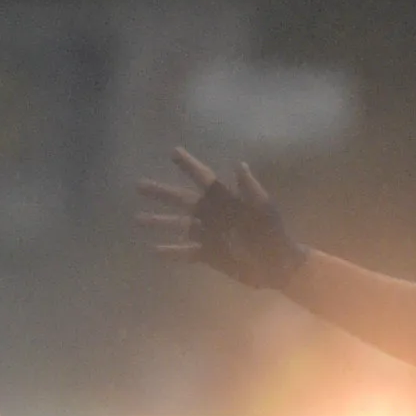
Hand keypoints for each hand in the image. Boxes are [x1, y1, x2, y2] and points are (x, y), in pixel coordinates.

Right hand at [135, 149, 304, 290]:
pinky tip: (154, 251)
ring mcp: (208, 234)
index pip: (204, 179)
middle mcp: (212, 215)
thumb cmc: (273, 232)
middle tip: (139, 185)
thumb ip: (249, 188)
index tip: (173, 152)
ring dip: (159, 221)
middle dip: (161, 193)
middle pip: (182, 200)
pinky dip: (171, 252)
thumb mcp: (264, 208)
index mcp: (225, 200)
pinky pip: (186, 252)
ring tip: (138, 219)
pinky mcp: (208, 254)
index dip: (190, 166)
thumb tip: (239, 164)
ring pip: (179, 225)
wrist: (278, 263)